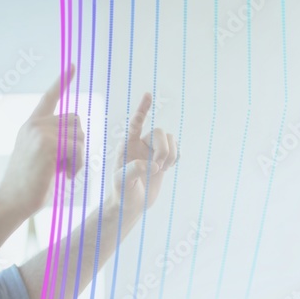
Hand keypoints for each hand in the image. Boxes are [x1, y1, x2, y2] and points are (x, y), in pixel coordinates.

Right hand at [0, 65, 86, 219]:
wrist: (12, 202)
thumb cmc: (29, 187)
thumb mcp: (42, 158)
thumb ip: (55, 142)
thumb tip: (78, 137)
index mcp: (31, 126)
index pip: (49, 98)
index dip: (62, 81)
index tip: (72, 65)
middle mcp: (34, 124)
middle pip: (76, 121)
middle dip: (78, 144)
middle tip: (66, 166)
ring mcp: (39, 132)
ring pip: (79, 135)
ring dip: (79, 156)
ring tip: (64, 172)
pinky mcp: (47, 144)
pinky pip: (78, 148)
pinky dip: (78, 165)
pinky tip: (65, 176)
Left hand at [108, 92, 178, 222]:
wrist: (131, 205)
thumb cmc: (122, 192)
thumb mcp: (122, 182)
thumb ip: (133, 170)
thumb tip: (153, 165)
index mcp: (127, 145)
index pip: (136, 122)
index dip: (142, 109)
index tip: (148, 94)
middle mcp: (140, 144)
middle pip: (160, 132)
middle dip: (163, 150)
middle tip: (158, 168)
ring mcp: (152, 151)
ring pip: (171, 139)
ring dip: (170, 154)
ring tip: (161, 170)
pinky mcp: (163, 159)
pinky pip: (177, 148)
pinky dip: (176, 157)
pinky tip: (168, 168)